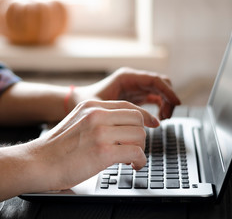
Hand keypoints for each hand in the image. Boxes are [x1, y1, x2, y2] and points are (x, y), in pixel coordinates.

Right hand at [25, 100, 158, 192]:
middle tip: (135, 146)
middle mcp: (98, 115)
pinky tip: (133, 165)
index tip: (153, 123)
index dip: (144, 116)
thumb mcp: (78, 120)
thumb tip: (122, 125)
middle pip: (137, 119)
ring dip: (140, 149)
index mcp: (92, 106)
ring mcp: (100, 132)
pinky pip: (135, 152)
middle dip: (141, 135)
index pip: (128, 106)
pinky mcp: (103, 152)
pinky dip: (140, 161)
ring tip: (132, 157)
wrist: (39, 162)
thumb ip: (100, 119)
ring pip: (139, 135)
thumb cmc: (58, 145)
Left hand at [74, 67, 180, 119]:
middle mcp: (133, 80)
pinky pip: (154, 98)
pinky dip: (160, 107)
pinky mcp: (136, 96)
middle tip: (166, 117)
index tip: (177, 104)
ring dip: (165, 104)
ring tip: (162, 120)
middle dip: (168, 99)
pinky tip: (157, 119)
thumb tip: (151, 122)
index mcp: (127, 77)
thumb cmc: (87, 102)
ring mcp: (135, 87)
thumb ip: (126, 112)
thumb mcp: (106, 107)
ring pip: (159, 91)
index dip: (168, 91)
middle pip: (161, 84)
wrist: (78, 102)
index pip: (155, 80)